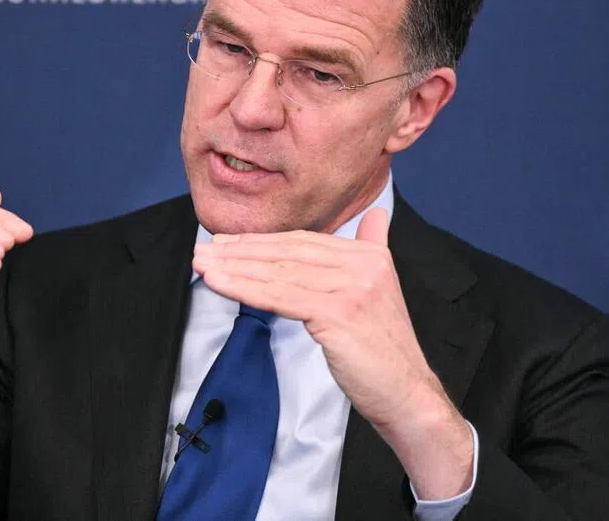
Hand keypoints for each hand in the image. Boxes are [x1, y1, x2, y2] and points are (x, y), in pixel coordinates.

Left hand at [192, 208, 472, 497]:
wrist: (406, 393)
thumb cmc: (382, 350)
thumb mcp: (381, 288)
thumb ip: (373, 248)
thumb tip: (375, 215)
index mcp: (370, 255)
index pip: (302, 242)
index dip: (261, 241)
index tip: (226, 243)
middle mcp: (363, 264)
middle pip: (287, 253)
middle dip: (240, 251)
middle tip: (203, 250)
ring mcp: (352, 287)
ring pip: (279, 272)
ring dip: (234, 267)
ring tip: (202, 264)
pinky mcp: (338, 313)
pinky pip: (280, 297)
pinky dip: (244, 287)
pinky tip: (219, 282)